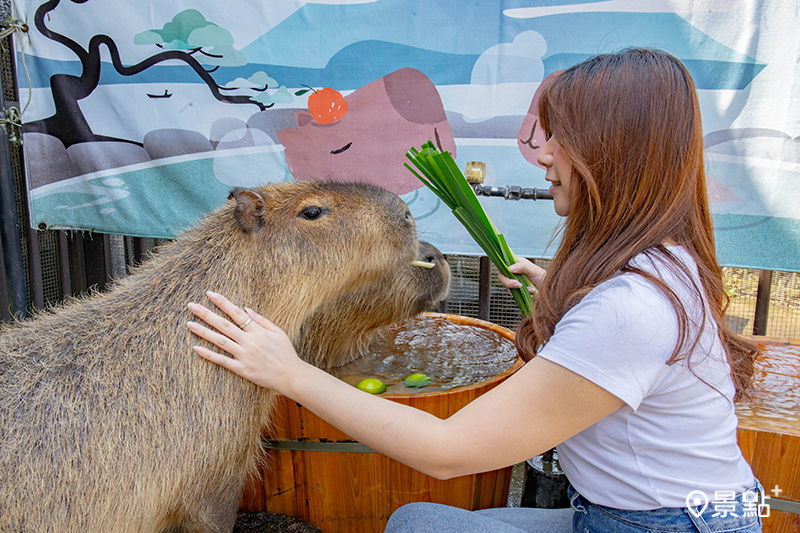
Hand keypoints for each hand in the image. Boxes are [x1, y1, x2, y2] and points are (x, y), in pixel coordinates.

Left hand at [187, 291, 304, 391]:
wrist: (291, 375)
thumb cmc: (286, 353)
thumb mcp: (278, 332)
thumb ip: (262, 320)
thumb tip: (246, 308)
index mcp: (258, 331)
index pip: (237, 313)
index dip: (223, 303)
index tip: (210, 294)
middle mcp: (249, 341)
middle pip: (224, 325)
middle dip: (206, 314)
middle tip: (192, 306)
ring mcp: (244, 356)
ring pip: (220, 341)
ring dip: (203, 332)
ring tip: (189, 324)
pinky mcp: (242, 369)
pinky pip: (222, 361)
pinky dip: (209, 355)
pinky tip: (196, 348)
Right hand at [497, 258, 545, 293]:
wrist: (549, 289)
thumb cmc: (543, 277)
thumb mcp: (533, 270)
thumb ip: (522, 266)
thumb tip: (510, 268)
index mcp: (517, 264)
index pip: (504, 264)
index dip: (504, 270)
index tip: (510, 273)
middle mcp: (515, 272)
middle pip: (502, 276)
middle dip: (509, 282)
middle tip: (518, 284)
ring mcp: (515, 281)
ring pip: (507, 286)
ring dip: (517, 289)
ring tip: (530, 288)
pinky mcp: (517, 290)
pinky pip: (513, 293)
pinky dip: (521, 294)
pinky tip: (530, 291)